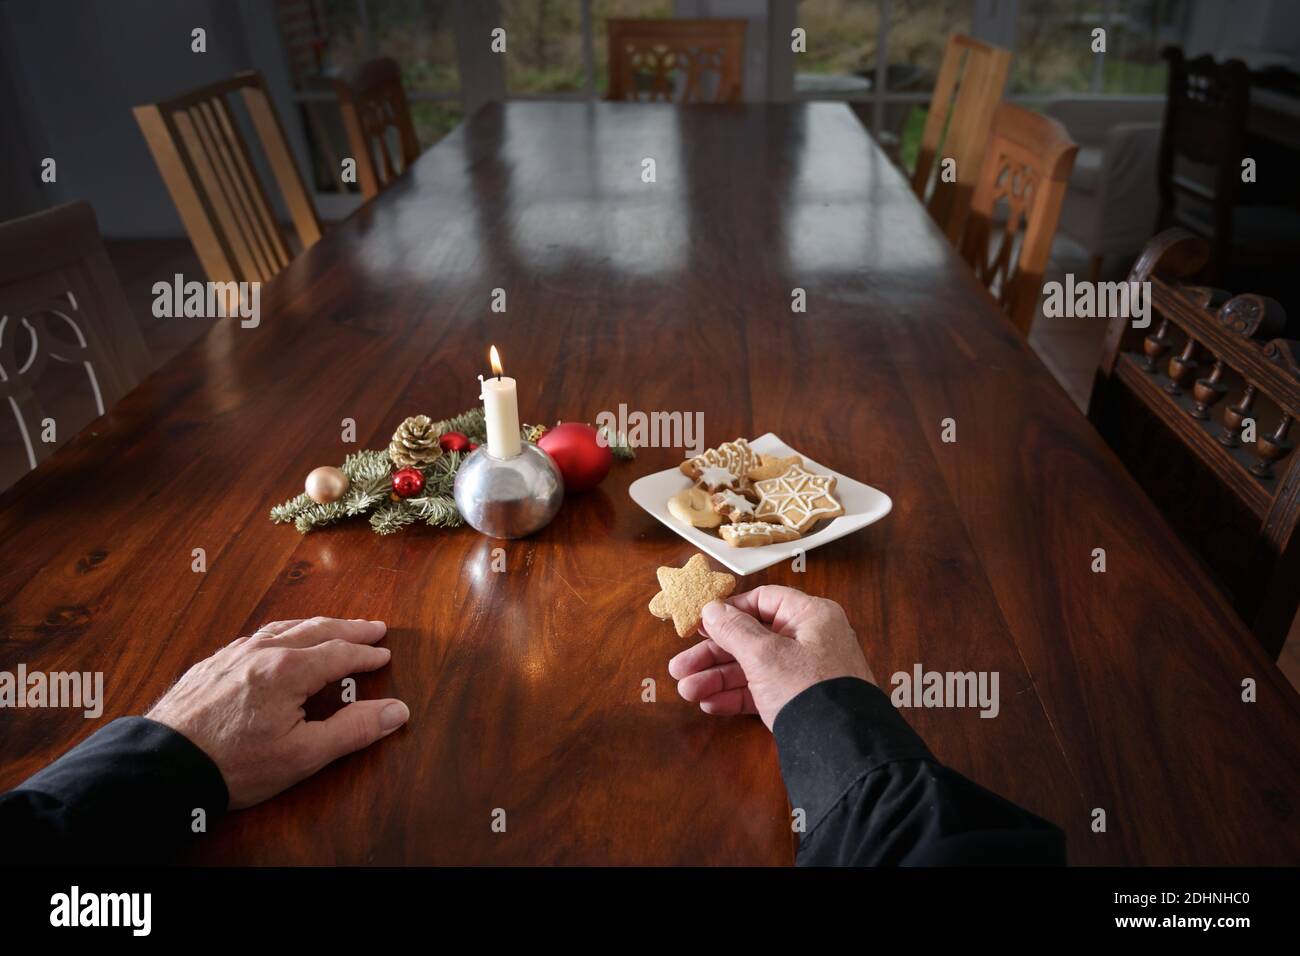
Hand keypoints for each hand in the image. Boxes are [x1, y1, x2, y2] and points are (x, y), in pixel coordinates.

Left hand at [146, 617, 408, 808]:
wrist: (163, 766)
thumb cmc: (234, 764)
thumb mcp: (304, 754)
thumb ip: (354, 730)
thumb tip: (397, 710)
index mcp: (289, 669)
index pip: (340, 653)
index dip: (365, 654)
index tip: (384, 654)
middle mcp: (263, 651)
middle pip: (315, 630)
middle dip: (348, 629)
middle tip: (373, 628)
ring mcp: (234, 654)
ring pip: (284, 628)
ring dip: (315, 626)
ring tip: (333, 627)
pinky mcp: (212, 664)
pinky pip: (257, 637)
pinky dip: (282, 633)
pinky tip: (280, 641)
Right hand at [668, 586, 873, 730]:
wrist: (840, 749)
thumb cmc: (809, 690)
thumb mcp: (765, 655)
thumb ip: (734, 630)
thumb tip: (713, 609)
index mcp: (810, 616)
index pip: (763, 600)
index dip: (729, 611)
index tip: (699, 624)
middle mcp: (809, 640)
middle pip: (751, 638)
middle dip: (712, 655)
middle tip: (679, 668)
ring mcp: (803, 672)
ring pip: (752, 667)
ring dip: (718, 678)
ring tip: (687, 691)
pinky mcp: (798, 699)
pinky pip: (761, 691)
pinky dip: (736, 696)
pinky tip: (710, 703)